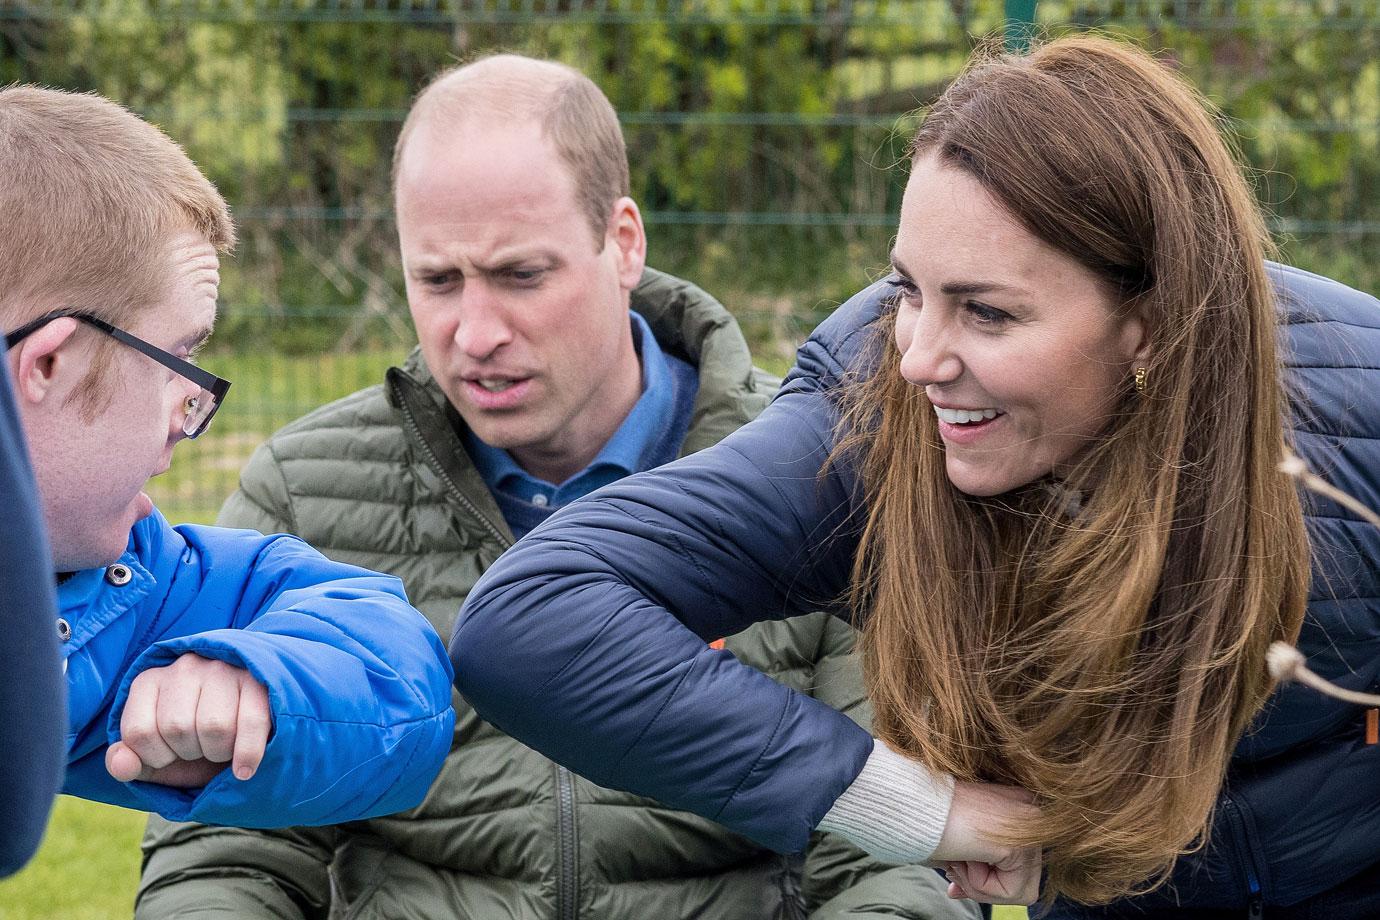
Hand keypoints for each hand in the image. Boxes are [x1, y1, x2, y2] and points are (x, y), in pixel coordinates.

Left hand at [105, 653, 271, 787]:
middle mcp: (184, 667)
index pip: (138, 731)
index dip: (155, 757)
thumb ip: (129, 764)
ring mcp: (222, 668)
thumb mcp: (156, 759)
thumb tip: (121, 764)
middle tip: (201, 749)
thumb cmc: (193, 744)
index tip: (170, 755)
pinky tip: (244, 770)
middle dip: (191, 752)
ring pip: (215, 726)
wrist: (242, 730)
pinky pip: (252, 722)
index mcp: (148, 682)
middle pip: (178, 728)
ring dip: (219, 753)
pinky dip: (248, 755)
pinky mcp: (257, 678)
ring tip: (222, 747)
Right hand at [931, 780, 1041, 904]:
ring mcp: (1032, 827)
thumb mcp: (960, 840)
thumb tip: (960, 890)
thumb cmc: (927, 815)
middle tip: (953, 873)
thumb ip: (971, 864)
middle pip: (1025, 880)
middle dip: (985, 887)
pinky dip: (980, 885)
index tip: (954, 875)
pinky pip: (1010, 892)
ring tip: (957, 859)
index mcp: (1017, 804)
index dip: (987, 879)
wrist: (915, 803)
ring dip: (980, 886)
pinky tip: (964, 857)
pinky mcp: (1022, 845)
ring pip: (1020, 891)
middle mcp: (1032, 811)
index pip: (1019, 862)